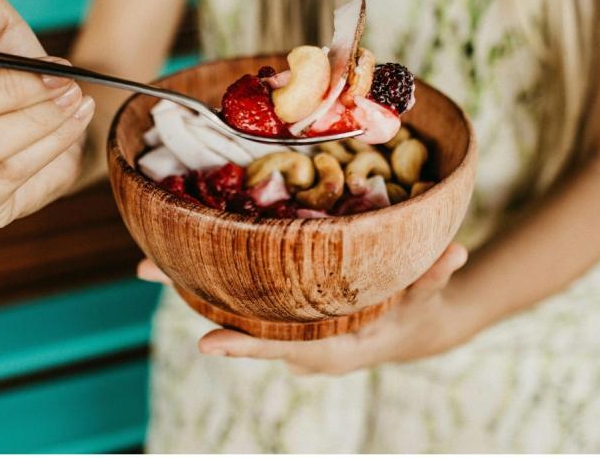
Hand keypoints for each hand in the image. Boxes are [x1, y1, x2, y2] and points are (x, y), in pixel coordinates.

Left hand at [138, 243, 474, 374]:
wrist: (410, 330)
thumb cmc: (416, 314)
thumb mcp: (427, 299)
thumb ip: (435, 277)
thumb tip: (454, 251)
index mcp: (330, 347)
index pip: (283, 349)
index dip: (246, 347)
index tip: (205, 345)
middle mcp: (298, 341)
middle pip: (238, 323)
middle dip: (192, 297)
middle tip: (145, 270)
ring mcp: (285, 326)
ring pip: (231, 307)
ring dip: (190, 283)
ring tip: (147, 260)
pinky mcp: (281, 310)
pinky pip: (242, 296)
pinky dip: (212, 277)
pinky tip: (183, 252)